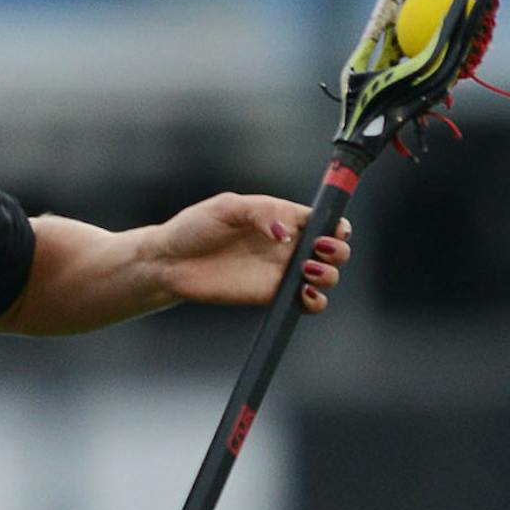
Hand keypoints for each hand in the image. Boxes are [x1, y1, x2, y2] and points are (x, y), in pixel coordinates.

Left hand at [154, 194, 351, 313]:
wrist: (170, 262)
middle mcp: (289, 245)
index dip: (338, 225)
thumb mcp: (228, 207)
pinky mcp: (271, 296)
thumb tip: (285, 233)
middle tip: (316, 252)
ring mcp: (282, 272)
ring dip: (329, 275)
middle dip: (339, 251)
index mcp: (285, 217)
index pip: (326, 220)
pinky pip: (304, 303)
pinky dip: (315, 302)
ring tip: (306, 272)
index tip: (332, 231)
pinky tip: (304, 295)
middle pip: (335, 249)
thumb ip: (261, 213)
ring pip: (326, 277)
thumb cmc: (196, 228)